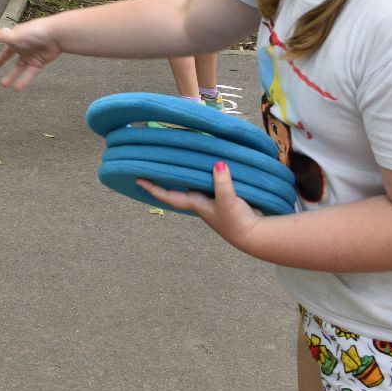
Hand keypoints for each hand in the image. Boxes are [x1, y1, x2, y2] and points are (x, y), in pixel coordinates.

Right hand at [0, 19, 61, 89]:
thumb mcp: (14, 35)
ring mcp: (31, 54)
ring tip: (4, 84)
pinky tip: (17, 88)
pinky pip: (30, 73)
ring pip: (19, 67)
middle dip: (3, 59)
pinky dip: (24, 81)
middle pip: (10, 53)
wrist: (56, 36)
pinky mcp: (39, 62)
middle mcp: (22, 45)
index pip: (2, 37)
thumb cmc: (35, 32)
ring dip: (12, 75)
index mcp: (15, 36)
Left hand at [138, 162, 263, 247]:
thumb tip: (218, 164)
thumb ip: (222, 184)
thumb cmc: (236, 222)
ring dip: (185, 171)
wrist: (253, 233)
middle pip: (177, 186)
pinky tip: (207, 162)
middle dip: (166, 177)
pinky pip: (208, 180)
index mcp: (194, 203)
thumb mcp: (228, 202)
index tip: (138, 180)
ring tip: (176, 157)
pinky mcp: (223, 195)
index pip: (168, 195)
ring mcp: (210, 198)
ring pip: (193, 182)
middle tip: (154, 162)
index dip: (153, 188)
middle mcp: (199, 200)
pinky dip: (205, 171)